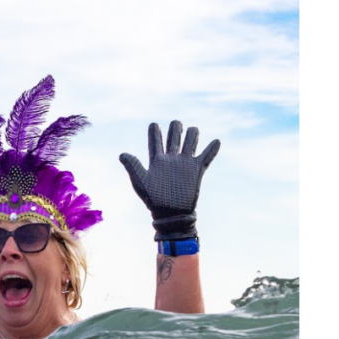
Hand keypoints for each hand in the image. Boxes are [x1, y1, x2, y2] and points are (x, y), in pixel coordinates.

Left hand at [119, 121, 219, 240]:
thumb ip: (133, 166)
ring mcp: (184, 164)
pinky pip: (206, 157)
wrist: (171, 214)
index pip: (155, 141)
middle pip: (174, 136)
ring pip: (190, 142)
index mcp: (157, 160)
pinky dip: (212, 149)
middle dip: (176, 128)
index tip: (153, 125)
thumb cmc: (153, 200)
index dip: (154, 131)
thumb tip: (122, 154)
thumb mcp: (141, 182)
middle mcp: (171, 159)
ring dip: (193, 134)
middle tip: (176, 124)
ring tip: (192, 131)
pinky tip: (216, 141)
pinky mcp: (196, 171)